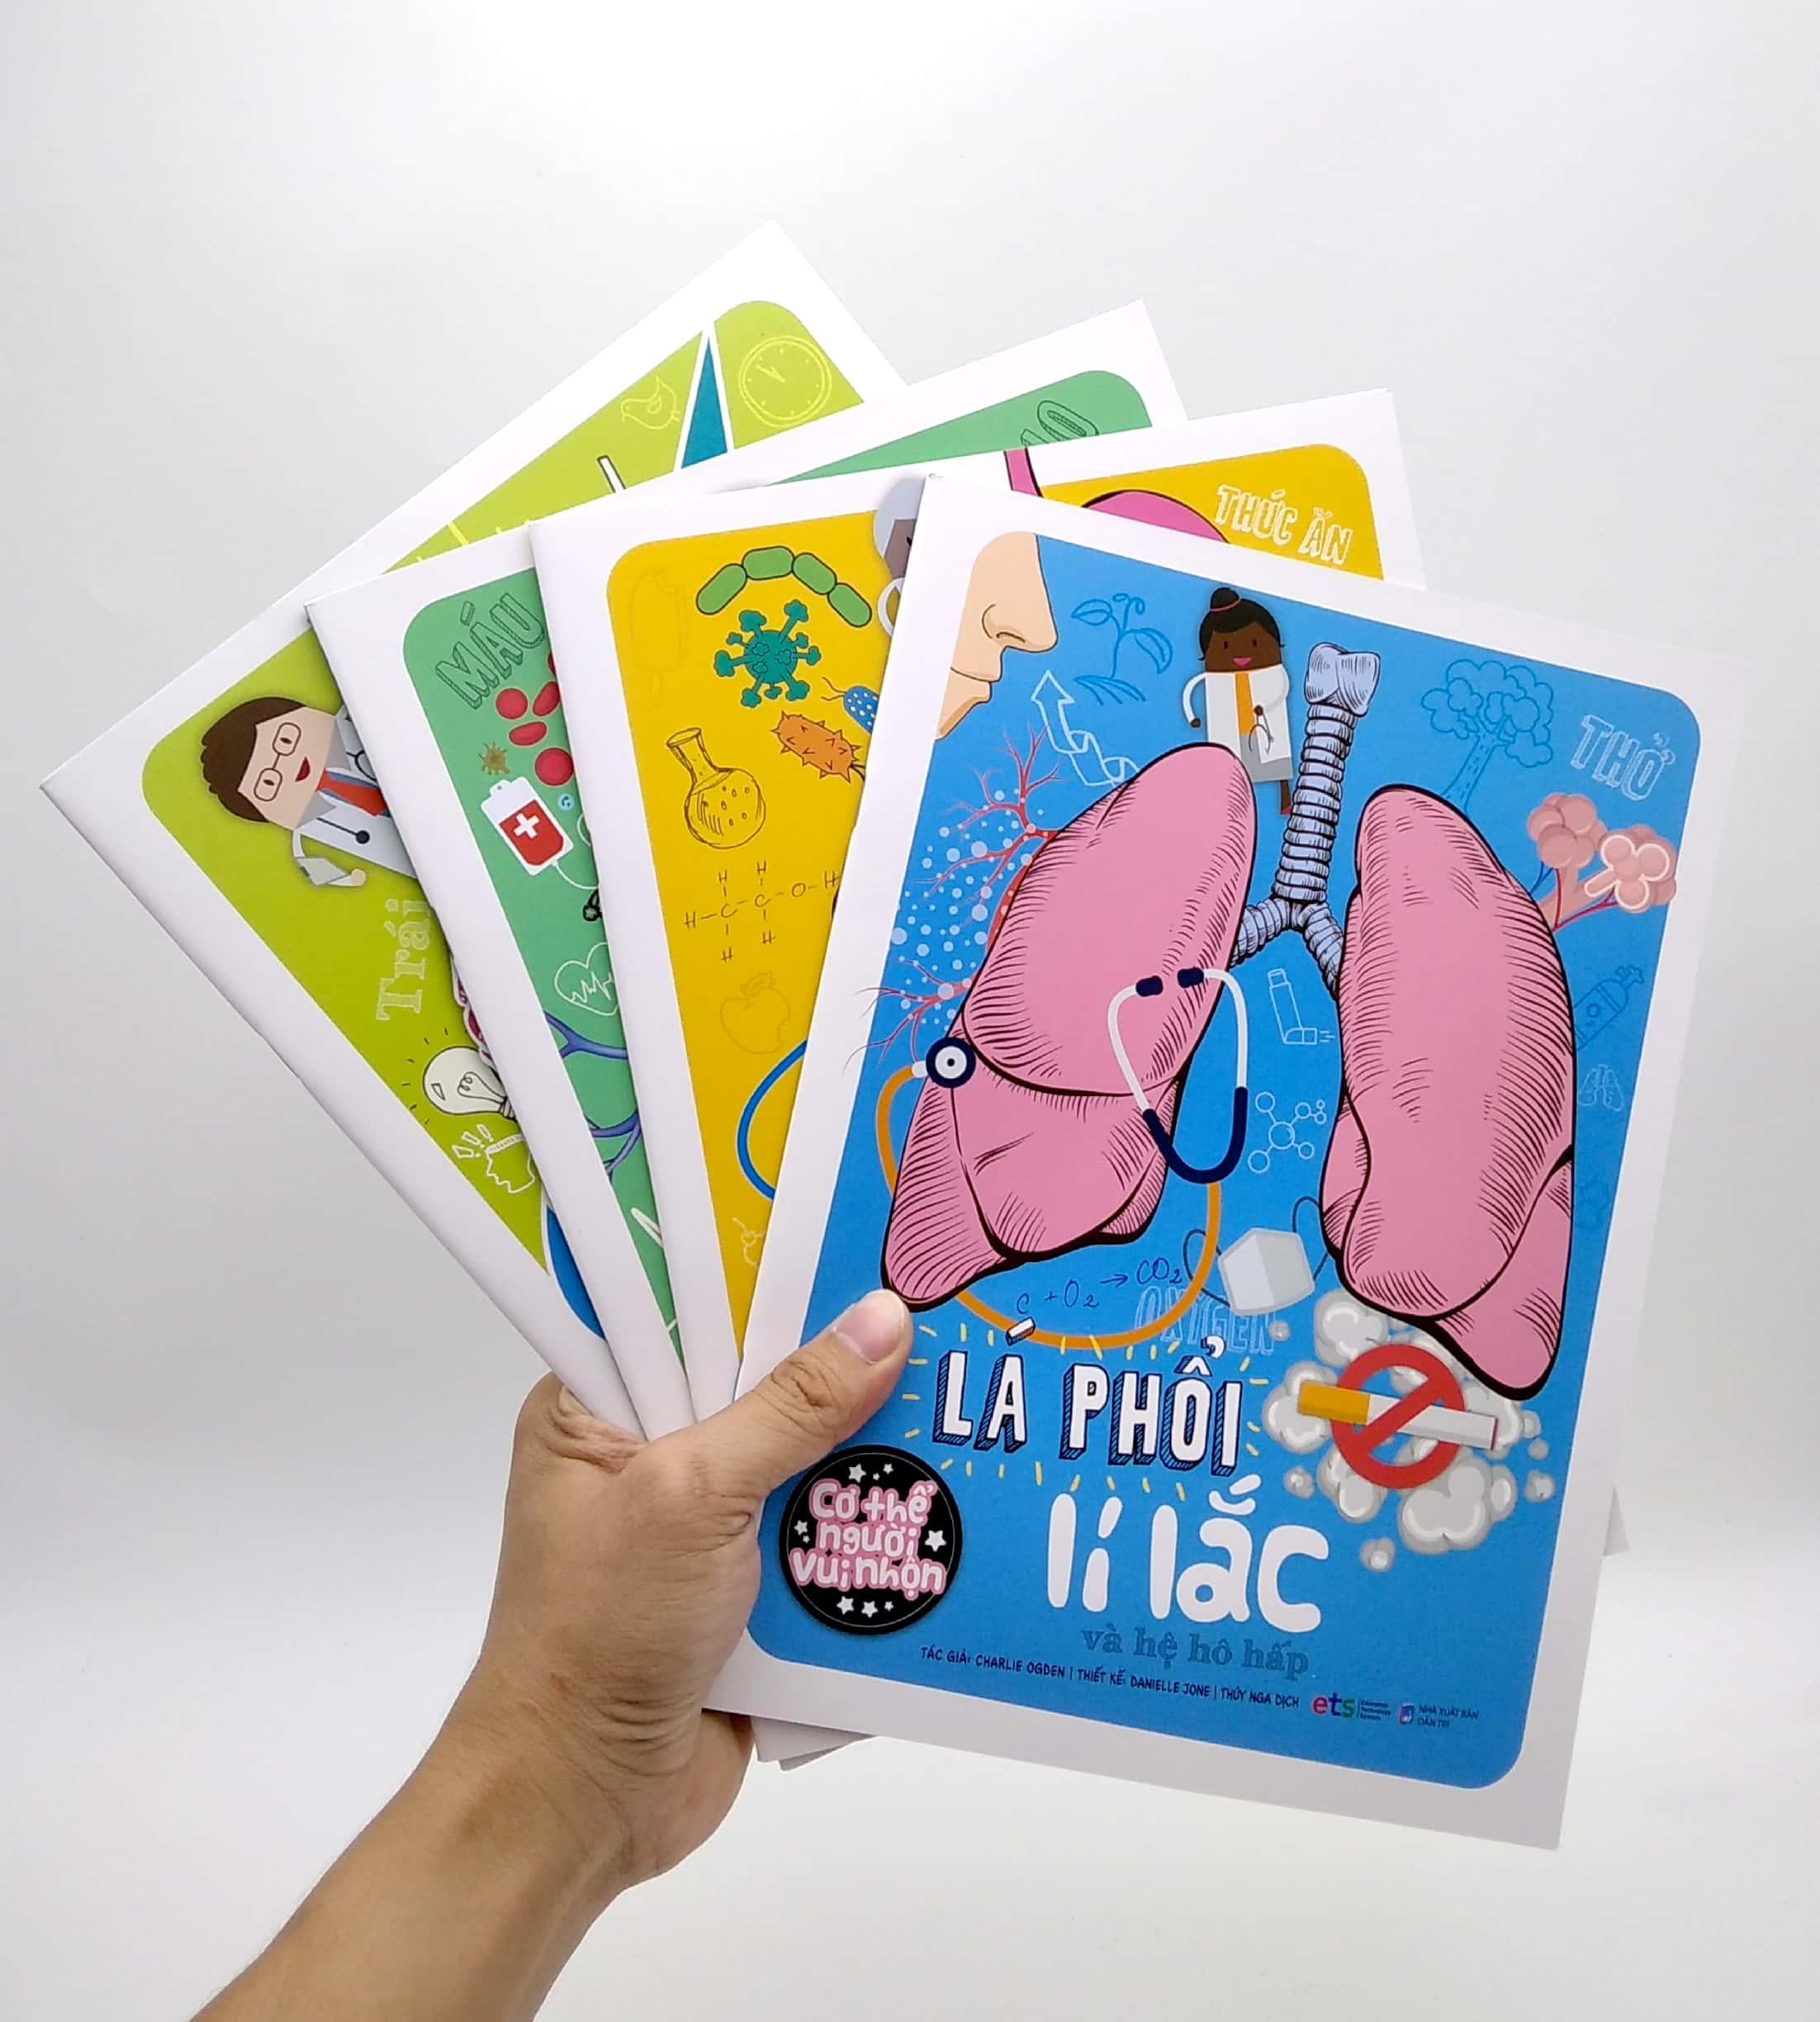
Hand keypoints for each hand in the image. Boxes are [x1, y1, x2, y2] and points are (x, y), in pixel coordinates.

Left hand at [443, 1287, 912, 1908]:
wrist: (583, 1802)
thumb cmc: (596, 1634)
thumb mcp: (693, 1493)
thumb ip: (791, 1406)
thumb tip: (880, 1321)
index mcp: (597, 1409)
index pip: (689, 1311)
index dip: (768, 1278)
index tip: (857, 1238)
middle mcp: (648, 1459)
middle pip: (763, 1386)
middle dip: (843, 1372)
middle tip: (939, 1317)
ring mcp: (700, 1531)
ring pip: (805, 1468)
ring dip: (869, 1462)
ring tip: (965, 1407)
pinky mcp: (747, 1598)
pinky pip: (822, 1545)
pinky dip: (871, 1538)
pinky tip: (950, 1507)